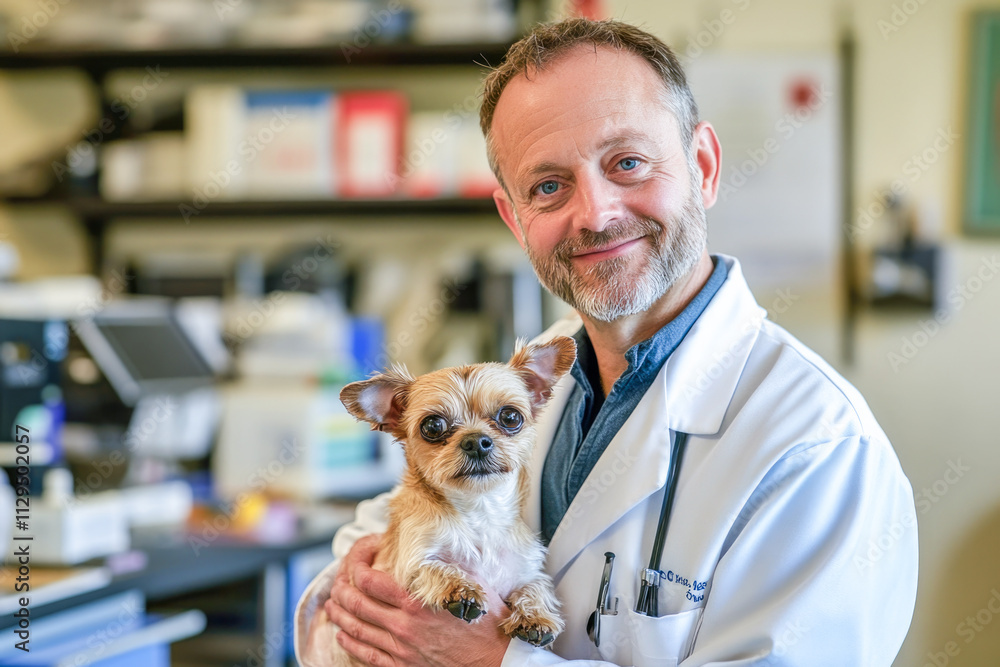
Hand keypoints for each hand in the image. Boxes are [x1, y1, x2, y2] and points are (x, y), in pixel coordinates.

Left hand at [326, 535, 511, 666]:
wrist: (497, 662)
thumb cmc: (487, 623)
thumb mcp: (470, 585)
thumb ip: (446, 568)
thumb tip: (434, 547)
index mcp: (417, 602)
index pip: (370, 580)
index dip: (357, 566)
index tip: (357, 560)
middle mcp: (404, 626)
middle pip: (357, 604)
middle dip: (341, 589)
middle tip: (338, 582)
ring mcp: (400, 650)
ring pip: (357, 629)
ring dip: (339, 614)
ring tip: (332, 604)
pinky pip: (366, 655)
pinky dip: (349, 643)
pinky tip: (342, 634)